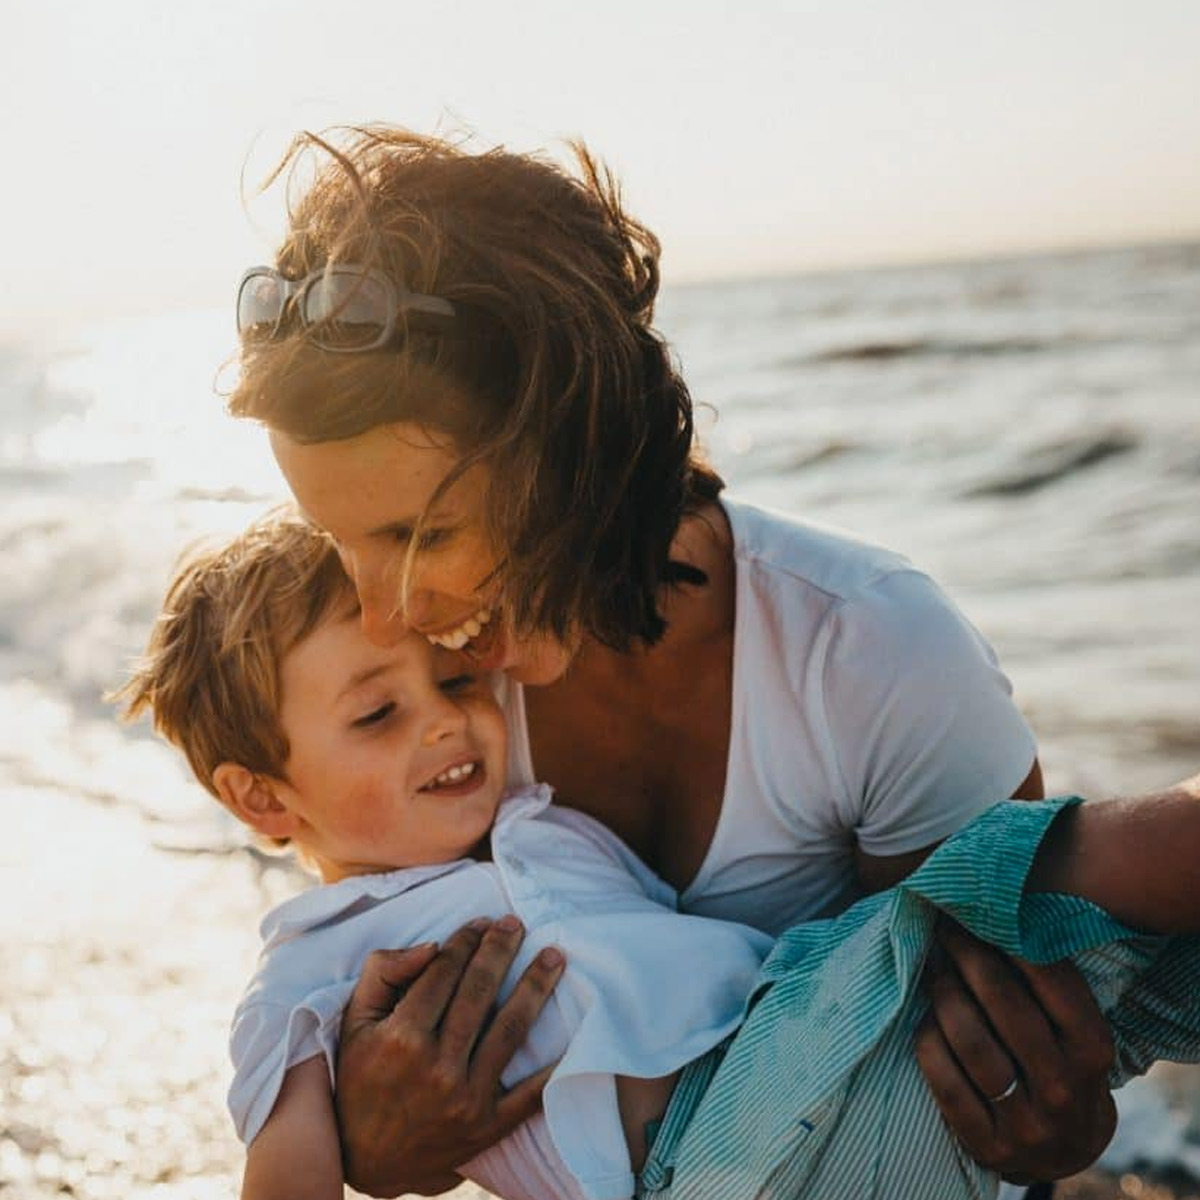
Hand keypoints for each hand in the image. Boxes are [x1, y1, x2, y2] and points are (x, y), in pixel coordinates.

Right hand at [334, 917, 565, 1196]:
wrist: (365, 1160)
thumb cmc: (359, 1080)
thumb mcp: (354, 1023)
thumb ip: (384, 974)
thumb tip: (431, 945)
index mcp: (401, 1037)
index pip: (444, 973)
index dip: (465, 941)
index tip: (481, 922)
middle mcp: (436, 1066)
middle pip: (480, 992)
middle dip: (501, 950)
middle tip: (516, 924)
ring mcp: (465, 1098)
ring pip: (510, 1029)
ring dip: (536, 987)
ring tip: (554, 957)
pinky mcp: (487, 1127)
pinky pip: (530, 1094)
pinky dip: (554, 1066)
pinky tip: (575, 1034)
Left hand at [915, 919, 1116, 1183]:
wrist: (1063, 1147)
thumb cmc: (1060, 1063)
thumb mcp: (1073, 1029)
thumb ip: (1044, 983)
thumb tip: (990, 912)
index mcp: (1092, 1051)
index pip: (1052, 981)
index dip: (1009, 938)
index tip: (978, 910)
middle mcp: (1063, 1089)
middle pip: (1005, 1004)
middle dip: (969, 955)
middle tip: (946, 928)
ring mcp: (1025, 1123)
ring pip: (970, 1040)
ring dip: (944, 993)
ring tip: (935, 968)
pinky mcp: (986, 1143)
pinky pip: (943, 1078)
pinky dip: (929, 1038)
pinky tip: (927, 1018)